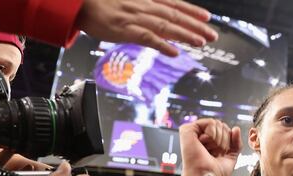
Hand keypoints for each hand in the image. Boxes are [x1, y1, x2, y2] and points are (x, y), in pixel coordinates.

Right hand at [76, 0, 218, 56]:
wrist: (80, 3)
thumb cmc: (102, 3)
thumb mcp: (129, 1)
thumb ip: (147, 9)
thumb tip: (162, 19)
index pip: (175, 4)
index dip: (192, 10)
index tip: (208, 17)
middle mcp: (144, 6)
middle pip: (175, 16)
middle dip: (196, 25)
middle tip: (213, 35)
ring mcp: (135, 18)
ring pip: (166, 26)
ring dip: (185, 35)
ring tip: (201, 42)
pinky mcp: (125, 30)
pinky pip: (147, 38)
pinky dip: (162, 45)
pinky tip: (174, 53)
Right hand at [178, 119, 242, 175]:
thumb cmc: (215, 173)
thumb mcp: (231, 157)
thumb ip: (236, 143)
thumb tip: (236, 128)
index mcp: (208, 143)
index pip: (225, 131)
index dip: (228, 142)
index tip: (220, 154)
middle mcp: (200, 137)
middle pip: (222, 126)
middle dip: (223, 140)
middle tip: (214, 152)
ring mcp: (193, 133)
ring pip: (217, 123)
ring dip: (218, 140)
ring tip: (208, 149)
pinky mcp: (188, 129)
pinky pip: (210, 122)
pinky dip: (212, 134)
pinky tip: (203, 143)